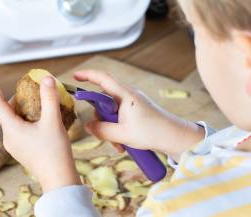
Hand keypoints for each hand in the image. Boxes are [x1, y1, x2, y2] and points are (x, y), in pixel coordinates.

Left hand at [0, 73, 79, 192]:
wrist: (58, 179)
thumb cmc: (54, 151)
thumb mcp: (53, 121)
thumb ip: (49, 98)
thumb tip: (47, 79)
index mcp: (11, 129)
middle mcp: (8, 137)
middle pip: (6, 112)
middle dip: (15, 99)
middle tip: (29, 89)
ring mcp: (14, 146)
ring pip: (13, 121)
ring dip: (22, 110)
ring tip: (38, 104)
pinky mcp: (22, 151)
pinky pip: (19, 130)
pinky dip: (26, 120)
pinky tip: (41, 120)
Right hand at [74, 70, 204, 160]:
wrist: (175, 137)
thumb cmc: (152, 132)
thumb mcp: (122, 134)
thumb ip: (101, 130)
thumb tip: (88, 126)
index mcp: (125, 95)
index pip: (103, 78)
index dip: (87, 75)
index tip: (75, 76)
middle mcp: (129, 95)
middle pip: (104, 100)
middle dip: (100, 118)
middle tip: (104, 133)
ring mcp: (133, 103)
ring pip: (111, 112)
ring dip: (110, 128)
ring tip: (119, 144)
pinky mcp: (137, 111)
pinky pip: (120, 117)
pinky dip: (118, 129)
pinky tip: (124, 143)